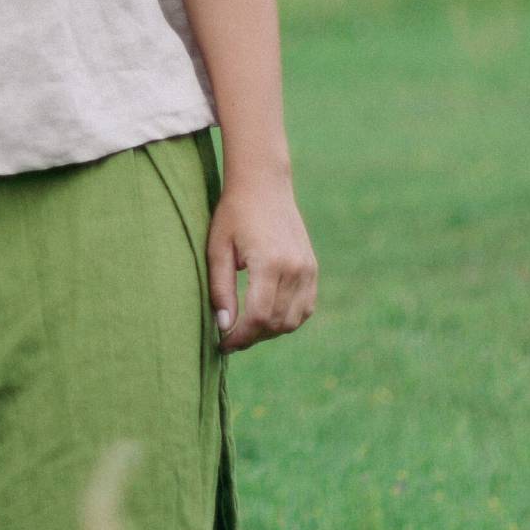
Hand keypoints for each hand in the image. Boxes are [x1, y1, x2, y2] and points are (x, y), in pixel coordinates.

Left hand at [207, 170, 318, 352]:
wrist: (263, 185)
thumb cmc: (233, 214)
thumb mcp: (217, 249)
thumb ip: (221, 289)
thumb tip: (224, 325)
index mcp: (270, 264)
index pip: (258, 317)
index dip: (240, 336)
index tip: (222, 344)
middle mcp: (295, 269)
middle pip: (277, 322)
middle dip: (252, 337)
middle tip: (230, 339)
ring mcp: (308, 269)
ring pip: (293, 319)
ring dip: (270, 331)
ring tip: (245, 329)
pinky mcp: (313, 268)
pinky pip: (305, 307)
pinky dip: (288, 318)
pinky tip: (266, 317)